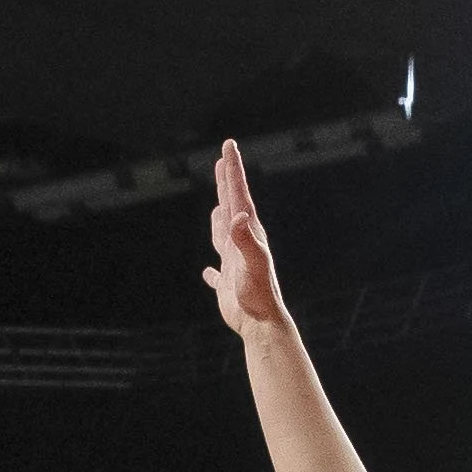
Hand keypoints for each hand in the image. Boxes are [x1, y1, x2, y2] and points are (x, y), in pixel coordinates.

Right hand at [203, 140, 288, 339]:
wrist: (262, 325)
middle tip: (223, 160)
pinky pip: (217, 274)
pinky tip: (209, 272)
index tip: (228, 147)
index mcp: (248, 234)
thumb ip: (245, 239)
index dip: (232, 170)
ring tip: (218, 205)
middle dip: (226, 183)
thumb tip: (238, 216)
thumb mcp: (253, 263)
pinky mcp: (229, 286)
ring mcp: (235, 264)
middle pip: (232, 206)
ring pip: (224, 234)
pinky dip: (212, 272)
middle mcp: (242, 244)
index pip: (238, 195)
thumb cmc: (259, 295)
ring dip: (220, 218)